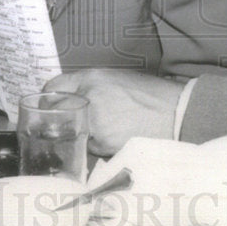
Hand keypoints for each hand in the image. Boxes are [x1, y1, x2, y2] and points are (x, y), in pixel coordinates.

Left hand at [44, 69, 184, 156]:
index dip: (50, 97)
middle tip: (62, 125)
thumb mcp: (120, 79)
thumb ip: (93, 86)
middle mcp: (90, 98)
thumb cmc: (153, 95)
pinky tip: (115, 139)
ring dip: (81, 135)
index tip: (49, 104)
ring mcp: (95, 122)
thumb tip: (72, 98)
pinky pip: (91, 147)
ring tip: (104, 130)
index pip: (55, 86)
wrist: (177, 112)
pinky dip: (97, 146)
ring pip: (73, 132)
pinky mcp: (103, 144)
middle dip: (57, 119)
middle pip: (57, 112)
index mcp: (93, 78)